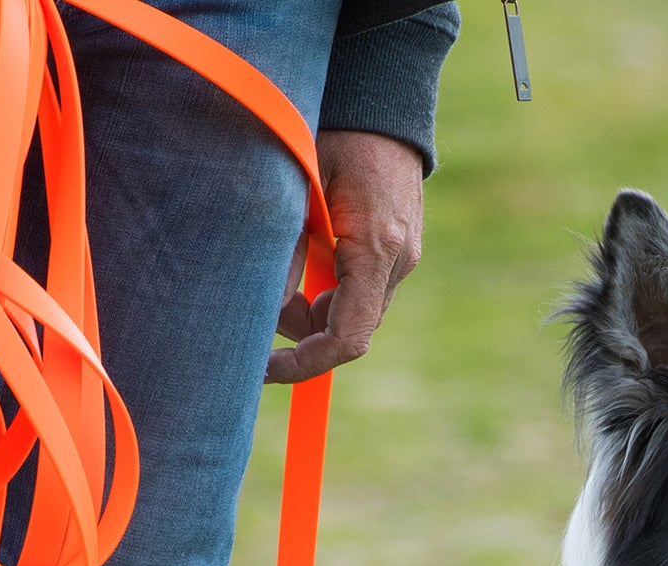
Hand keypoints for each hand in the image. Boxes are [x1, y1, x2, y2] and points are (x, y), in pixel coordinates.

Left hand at [266, 130, 424, 383]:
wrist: (382, 97)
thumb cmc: (336, 132)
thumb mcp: (297, 189)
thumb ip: (284, 252)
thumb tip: (263, 312)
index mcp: (377, 248)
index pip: (347, 338)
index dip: (305, 364)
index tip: (266, 367)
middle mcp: (399, 261)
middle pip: (345, 329)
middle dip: (300, 326)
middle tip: (263, 295)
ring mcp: (404, 256)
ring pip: (350, 311)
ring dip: (311, 305)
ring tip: (286, 260)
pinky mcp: (399, 249)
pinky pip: (359, 289)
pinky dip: (327, 287)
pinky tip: (310, 248)